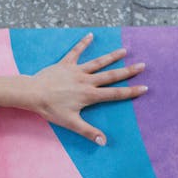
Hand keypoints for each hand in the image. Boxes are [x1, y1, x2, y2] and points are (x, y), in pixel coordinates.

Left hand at [30, 33, 147, 145]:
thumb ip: (88, 132)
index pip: (115, 94)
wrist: (33, 93)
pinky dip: (83, 43)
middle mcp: (86, 81)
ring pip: (98, 62)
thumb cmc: (51, 109)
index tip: (144, 88)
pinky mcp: (65, 64)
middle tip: (142, 65)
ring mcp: (76, 70)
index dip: (131, 92)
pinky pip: (76, 51)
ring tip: (124, 51)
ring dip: (112, 56)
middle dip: (128, 71)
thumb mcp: (71, 123)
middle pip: (111, 75)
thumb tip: (103, 142)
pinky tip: (90, 35)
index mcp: (90, 95)